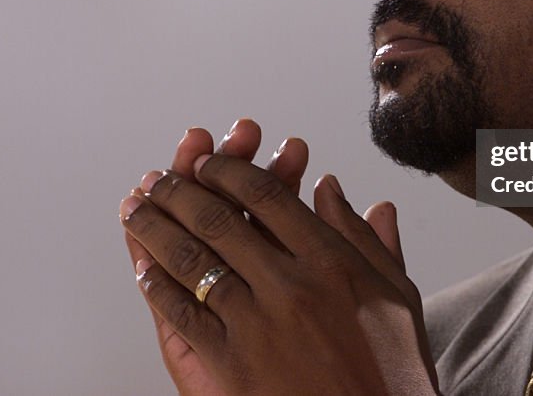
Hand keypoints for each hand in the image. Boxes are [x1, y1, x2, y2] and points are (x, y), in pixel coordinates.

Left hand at [120, 123, 437, 394]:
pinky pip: (183, 314)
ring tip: (136, 208)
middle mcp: (290, 285)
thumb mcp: (397, 296)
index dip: (230, 171)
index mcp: (331, 262)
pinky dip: (159, 286)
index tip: (209, 160)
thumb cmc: (392, 373)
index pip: (269, 197)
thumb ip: (364, 239)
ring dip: (157, 228)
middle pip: (221, 220)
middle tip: (159, 176)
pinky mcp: (231, 363)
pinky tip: (145, 268)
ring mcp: (256, 324)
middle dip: (181, 190)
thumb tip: (331, 189)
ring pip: (193, 260)